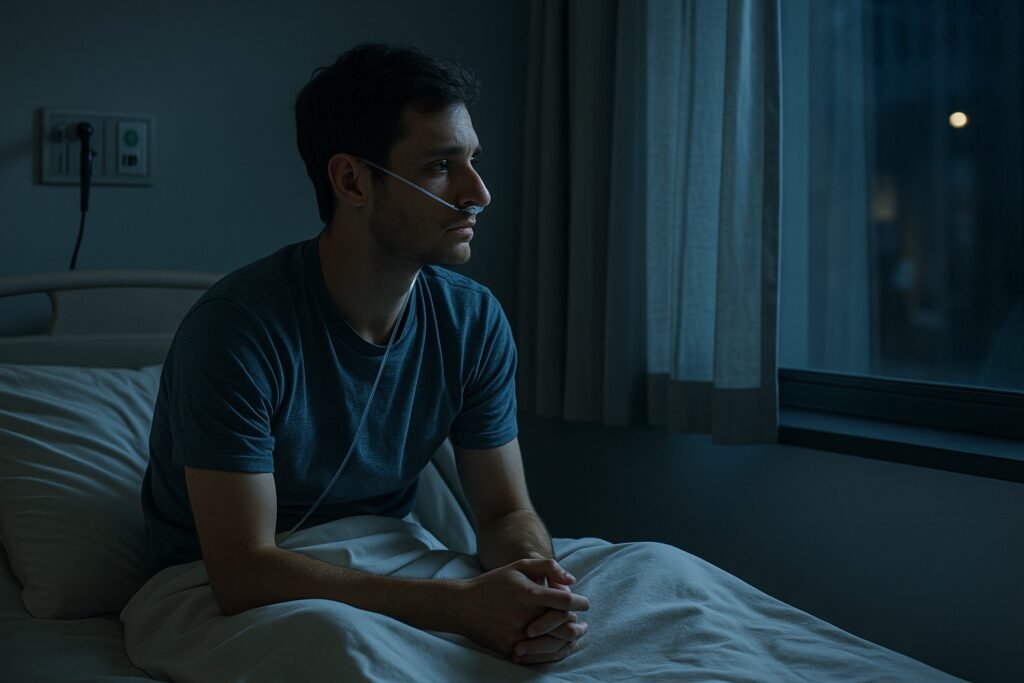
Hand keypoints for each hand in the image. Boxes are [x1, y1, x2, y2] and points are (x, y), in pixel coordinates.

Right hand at [456, 558, 589, 660]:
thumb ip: (548, 567)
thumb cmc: (494, 583)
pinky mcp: (511, 650)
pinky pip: (540, 655)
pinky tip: (559, 645)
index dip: (581, 602)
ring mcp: (518, 636)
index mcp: (529, 594)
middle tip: (583, 623)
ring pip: (556, 644)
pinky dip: (554, 651)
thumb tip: (572, 581)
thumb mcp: (519, 566)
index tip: (585, 603)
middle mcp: (525, 617)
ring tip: (575, 634)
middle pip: (565, 626)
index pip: (566, 601)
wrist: (463, 606)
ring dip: (569, 639)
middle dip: (579, 624)